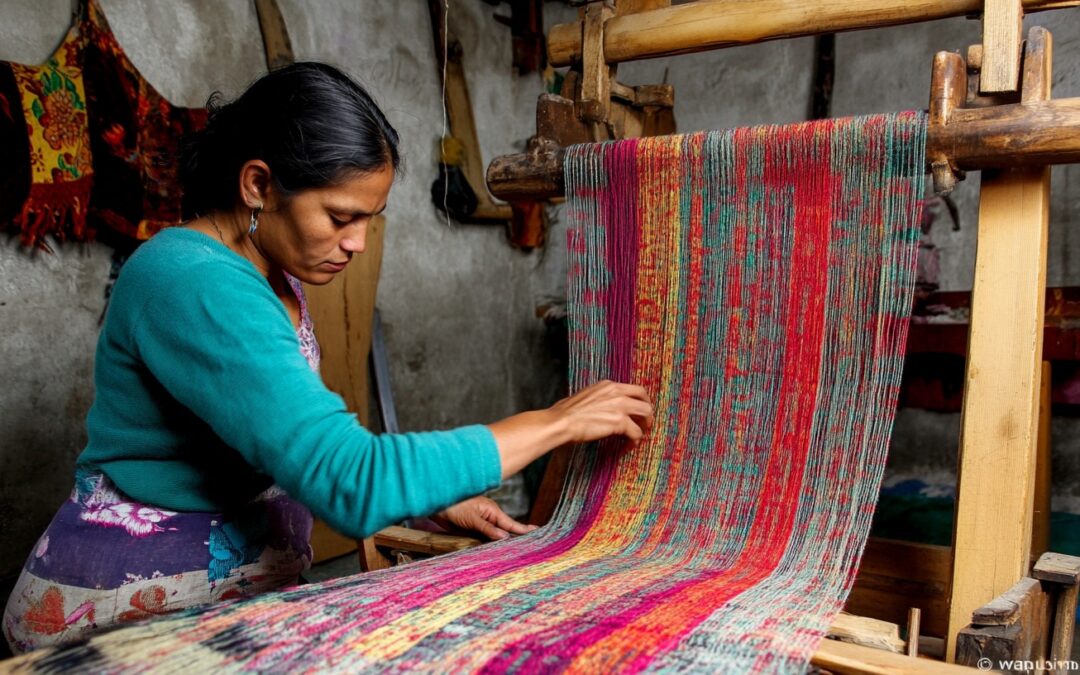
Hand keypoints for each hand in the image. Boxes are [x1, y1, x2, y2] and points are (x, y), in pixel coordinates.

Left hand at [434, 496, 536, 540]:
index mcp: (492, 511)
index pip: (511, 524)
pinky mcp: (473, 529)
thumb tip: (505, 537)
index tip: (537, 531)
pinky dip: (491, 544)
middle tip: (532, 545)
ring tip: (519, 550)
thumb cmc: (454, 507)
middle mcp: (489, 517)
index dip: (523, 529)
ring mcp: (482, 523)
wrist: (438, 505)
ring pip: (496, 536)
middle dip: (517, 537)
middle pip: (506, 530)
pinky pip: (486, 538)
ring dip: (503, 542)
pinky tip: (496, 550)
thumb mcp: (472, 518)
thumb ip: (488, 528)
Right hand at [486, 379, 653, 477]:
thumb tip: (600, 407)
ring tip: (638, 437)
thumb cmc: (565, 413)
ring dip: (644, 427)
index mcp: (608, 385)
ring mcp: (619, 406)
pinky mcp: (619, 422)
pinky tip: (626, 448)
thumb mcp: (584, 396)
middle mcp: (616, 392)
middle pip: (644, 399)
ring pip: (646, 414)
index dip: (641, 401)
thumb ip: (597, 398)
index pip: (635, 389)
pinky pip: (636, 433)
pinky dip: (633, 442)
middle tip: (645, 425)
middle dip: (647, 413)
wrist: (559, 422)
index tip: (639, 412)